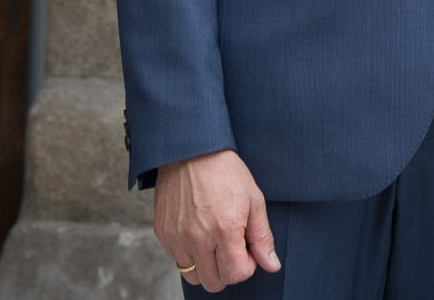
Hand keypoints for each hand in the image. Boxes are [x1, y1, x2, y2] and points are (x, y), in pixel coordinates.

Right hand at [152, 149, 279, 292]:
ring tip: (216, 242)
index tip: (248, 250)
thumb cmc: (226, 173)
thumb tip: (271, 265)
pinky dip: (190, 255)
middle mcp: (197, 239)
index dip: (247, 266)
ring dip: (208, 267)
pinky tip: (200, 234)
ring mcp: (176, 238)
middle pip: (214, 282)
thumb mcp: (254, 200)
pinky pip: (177, 260)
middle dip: (228, 271)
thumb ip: (262, 236)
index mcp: (224, 230)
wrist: (190, 152)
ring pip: (193, 276)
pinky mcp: (162, 234)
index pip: (236, 274)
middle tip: (233, 248)